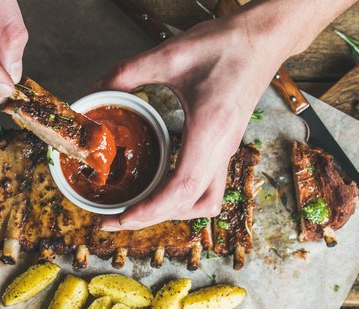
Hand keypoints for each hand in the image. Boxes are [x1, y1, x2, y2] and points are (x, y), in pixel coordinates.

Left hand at [99, 15, 284, 230]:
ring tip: (138, 210)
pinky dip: (183, 200)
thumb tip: (96, 89)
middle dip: (152, 218)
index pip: (183, 187)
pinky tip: (160, 190)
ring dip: (172, 213)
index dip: (152, 210)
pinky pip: (208, 188)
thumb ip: (129, 72)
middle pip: (192, 204)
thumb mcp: (170, 54)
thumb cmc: (225, 46)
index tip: (121, 217)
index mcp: (210, 129)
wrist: (262, 40)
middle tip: (115, 219)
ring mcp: (227, 151)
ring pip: (206, 202)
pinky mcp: (226, 148)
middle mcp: (223, 148)